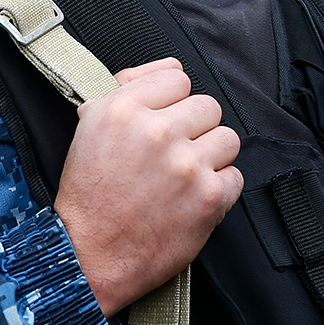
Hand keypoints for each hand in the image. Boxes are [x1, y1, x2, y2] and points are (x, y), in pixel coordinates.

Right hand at [56, 58, 241, 316]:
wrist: (87, 258)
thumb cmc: (89, 195)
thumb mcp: (92, 127)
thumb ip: (130, 87)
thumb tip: (171, 66)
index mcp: (124, 109)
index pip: (177, 77)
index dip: (172, 102)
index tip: (162, 123)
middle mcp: (157, 132)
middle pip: (208, 106)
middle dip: (194, 129)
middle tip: (173, 155)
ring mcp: (186, 165)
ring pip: (228, 139)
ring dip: (210, 158)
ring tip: (184, 177)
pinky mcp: (209, 197)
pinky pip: (235, 176)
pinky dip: (218, 190)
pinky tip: (191, 200)